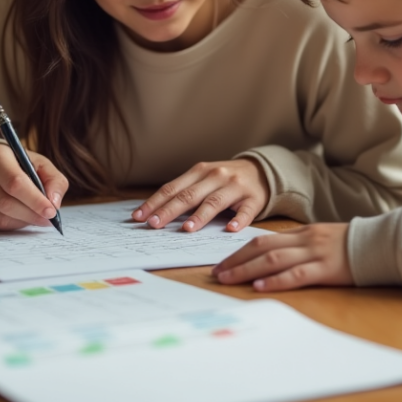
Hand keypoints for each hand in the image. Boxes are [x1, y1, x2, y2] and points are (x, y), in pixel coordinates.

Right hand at [0, 143, 68, 230]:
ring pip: (0, 217)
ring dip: (23, 221)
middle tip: (49, 219)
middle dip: (31, 214)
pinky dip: (13, 225)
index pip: (15, 182)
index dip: (35, 200)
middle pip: (6, 203)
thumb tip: (54, 203)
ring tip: (37, 217)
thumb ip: (54, 180)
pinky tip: (22, 217)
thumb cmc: (19, 164)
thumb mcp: (40, 164)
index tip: (51, 211)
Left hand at [131, 158, 268, 232]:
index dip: (155, 202)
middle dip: (170, 210)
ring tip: (187, 229)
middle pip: (189, 195)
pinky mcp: (253, 199)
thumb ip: (184, 192)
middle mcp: (216, 176)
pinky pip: (246, 211)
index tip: (139, 217)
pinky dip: (239, 220)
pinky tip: (230, 229)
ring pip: (215, 202)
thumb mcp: (204, 179)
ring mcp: (235, 187)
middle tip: (154, 224)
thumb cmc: (224, 180)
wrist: (261, 172)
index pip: (172, 188)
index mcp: (199, 171)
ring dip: (200, 216)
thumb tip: (155, 212)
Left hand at [211, 223, 353, 290]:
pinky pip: (297, 274)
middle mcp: (304, 240)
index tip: (222, 263)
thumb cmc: (353, 246)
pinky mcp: (328, 269)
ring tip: (229, 279)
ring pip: (274, 259)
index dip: (239, 251)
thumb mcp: (323, 240)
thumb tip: (274, 259)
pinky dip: (277, 281)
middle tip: (216, 273)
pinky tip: (261, 287)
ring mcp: (315, 253)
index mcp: (302, 233)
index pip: (262, 239)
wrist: (382, 244)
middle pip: (262, 247)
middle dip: (236, 260)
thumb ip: (301, 247)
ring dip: (248, 270)